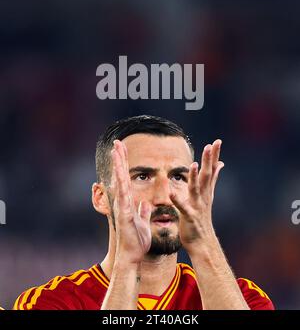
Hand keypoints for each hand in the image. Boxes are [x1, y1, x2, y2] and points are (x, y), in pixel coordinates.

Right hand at [111, 140, 151, 263]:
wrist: (132, 256)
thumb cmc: (137, 241)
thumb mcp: (143, 222)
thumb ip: (142, 212)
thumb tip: (144, 203)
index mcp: (128, 201)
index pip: (126, 178)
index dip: (124, 163)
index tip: (123, 148)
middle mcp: (123, 201)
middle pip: (121, 175)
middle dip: (119, 158)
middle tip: (117, 142)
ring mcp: (122, 206)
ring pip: (119, 181)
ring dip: (118, 166)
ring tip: (115, 150)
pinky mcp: (123, 213)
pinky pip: (123, 196)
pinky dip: (121, 184)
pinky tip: (119, 173)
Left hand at [170, 140, 223, 254]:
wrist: (202, 242)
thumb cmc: (202, 218)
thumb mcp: (209, 195)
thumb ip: (213, 178)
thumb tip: (220, 163)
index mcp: (206, 190)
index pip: (212, 169)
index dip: (214, 155)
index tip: (218, 141)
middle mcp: (204, 196)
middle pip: (207, 175)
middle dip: (209, 160)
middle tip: (211, 145)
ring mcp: (197, 206)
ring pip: (196, 189)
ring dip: (194, 177)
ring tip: (193, 164)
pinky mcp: (189, 217)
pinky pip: (182, 207)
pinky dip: (177, 200)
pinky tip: (171, 192)